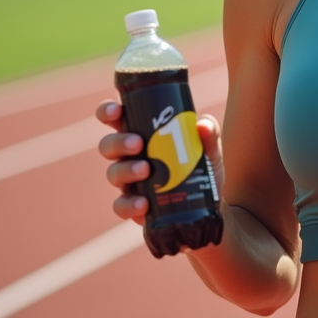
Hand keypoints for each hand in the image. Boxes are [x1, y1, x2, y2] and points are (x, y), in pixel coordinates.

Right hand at [95, 100, 224, 224]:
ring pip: (113, 173)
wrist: (207, 205)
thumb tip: (202, 125)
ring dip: (126, 170)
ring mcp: (129, 182)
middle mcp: (129, 157)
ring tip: (145, 170)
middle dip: (119, 142)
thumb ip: (209, 134)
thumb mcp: (209, 149)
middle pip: (109, 145)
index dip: (108, 111)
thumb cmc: (200, 168)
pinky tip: (143, 204)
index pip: (116, 119)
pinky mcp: (132, 206)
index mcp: (141, 134)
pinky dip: (129, 204)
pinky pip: (121, 205)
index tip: (117, 110)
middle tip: (138, 144)